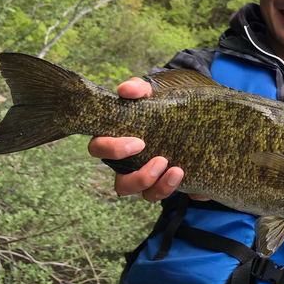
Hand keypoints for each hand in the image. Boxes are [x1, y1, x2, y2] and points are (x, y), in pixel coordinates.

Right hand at [88, 77, 208, 201]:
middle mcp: (126, 165)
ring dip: (158, 187)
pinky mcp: (163, 182)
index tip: (139, 142)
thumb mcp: (147, 93)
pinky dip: (172, 187)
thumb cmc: (155, 105)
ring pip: (144, 195)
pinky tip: (184, 173)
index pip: (99, 150)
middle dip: (139, 178)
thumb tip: (126, 90)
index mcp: (115, 141)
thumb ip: (137, 89)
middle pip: (121, 185)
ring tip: (177, 171)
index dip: (114, 150)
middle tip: (161, 160)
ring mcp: (145, 177)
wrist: (182, 114)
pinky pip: (163, 193)